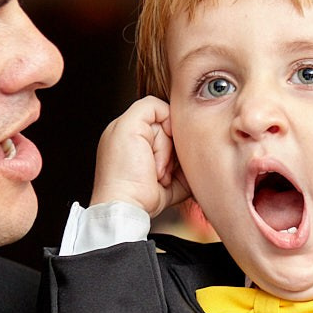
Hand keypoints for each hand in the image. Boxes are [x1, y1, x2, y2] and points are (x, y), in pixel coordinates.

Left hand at [90, 95, 191, 216]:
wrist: (128, 205)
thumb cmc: (123, 169)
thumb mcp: (127, 125)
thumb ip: (148, 107)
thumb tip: (169, 112)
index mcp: (131, 131)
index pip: (163, 115)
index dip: (165, 125)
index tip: (154, 138)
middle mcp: (144, 147)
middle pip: (175, 134)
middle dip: (167, 147)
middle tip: (153, 161)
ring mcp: (157, 165)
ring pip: (183, 152)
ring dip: (173, 163)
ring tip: (158, 175)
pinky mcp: (170, 183)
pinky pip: (190, 172)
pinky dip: (184, 176)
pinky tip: (166, 182)